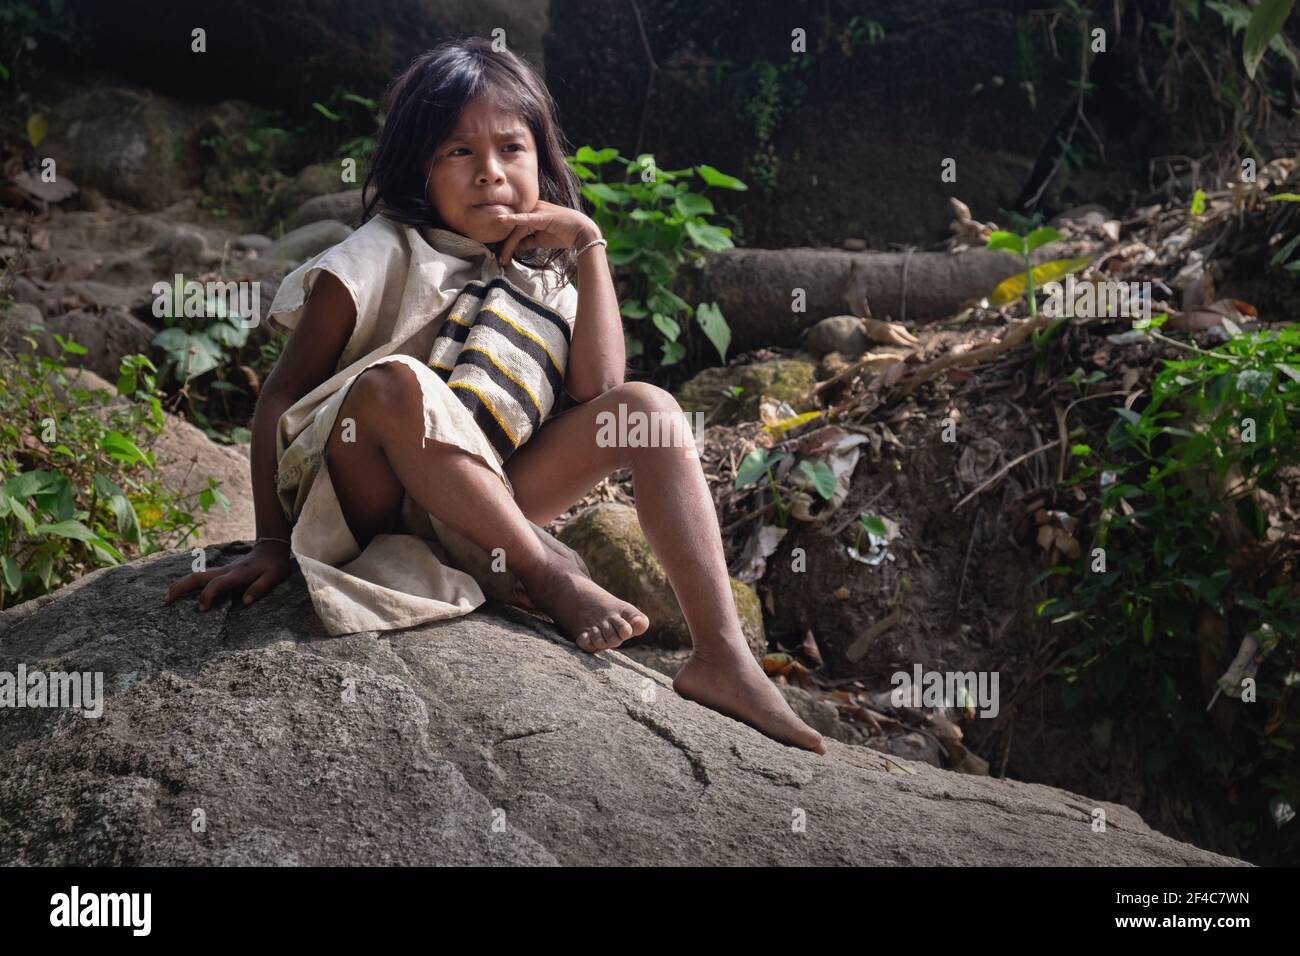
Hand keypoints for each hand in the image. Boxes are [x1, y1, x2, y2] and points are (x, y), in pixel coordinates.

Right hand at [163, 540, 292, 611]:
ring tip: (167, 597)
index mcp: (237, 575)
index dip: (208, 596)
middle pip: (198, 577)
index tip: (201, 609)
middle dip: (181, 587)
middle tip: (166, 600)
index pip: (217, 584)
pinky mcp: (221, 571)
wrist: (271, 547)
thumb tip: (246, 602)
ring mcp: (221, 570)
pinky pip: (201, 576)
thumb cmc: (273, 565)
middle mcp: (225, 571)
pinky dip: (188, 583)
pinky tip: (180, 590)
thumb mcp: (273, 577)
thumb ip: (260, 588)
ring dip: (180, 584)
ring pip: (196, 575)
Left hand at [495, 199, 599, 265]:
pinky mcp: (540, 215)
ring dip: (509, 243)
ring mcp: (536, 210)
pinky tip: (501, 219)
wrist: (582, 232)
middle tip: (501, 260)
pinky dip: (513, 218)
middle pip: (514, 228)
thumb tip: (515, 248)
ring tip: (503, 257)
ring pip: (518, 227)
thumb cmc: (563, 234)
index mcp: (531, 212)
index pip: (515, 228)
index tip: (502, 257)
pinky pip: (524, 218)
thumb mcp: (540, 240)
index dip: (508, 242)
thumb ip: (527, 241)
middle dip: (506, 245)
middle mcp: (532, 208)